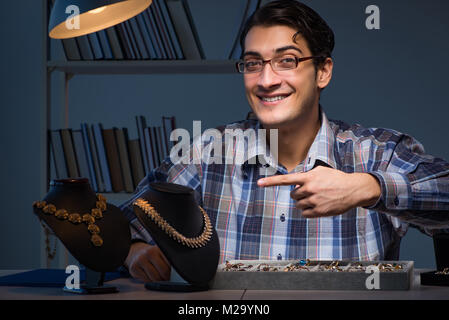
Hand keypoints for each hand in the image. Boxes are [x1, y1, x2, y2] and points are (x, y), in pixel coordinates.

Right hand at [125, 242, 170, 281]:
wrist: (136, 252)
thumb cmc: (151, 255)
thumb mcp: (159, 253)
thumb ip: (167, 259)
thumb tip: (177, 272)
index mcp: (158, 249)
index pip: (170, 262)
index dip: (173, 270)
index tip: (174, 273)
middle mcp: (149, 253)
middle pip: (163, 271)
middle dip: (167, 277)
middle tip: (168, 279)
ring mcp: (140, 260)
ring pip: (154, 277)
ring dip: (159, 281)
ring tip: (160, 279)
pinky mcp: (134, 268)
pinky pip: (146, 280)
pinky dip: (150, 281)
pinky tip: (150, 277)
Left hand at [257, 166, 380, 217]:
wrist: (353, 189)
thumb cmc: (336, 178)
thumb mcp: (321, 170)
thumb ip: (307, 174)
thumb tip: (297, 180)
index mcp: (308, 177)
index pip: (286, 179)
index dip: (271, 181)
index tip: (258, 183)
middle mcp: (309, 189)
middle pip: (293, 195)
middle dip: (299, 194)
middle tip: (312, 192)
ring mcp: (314, 201)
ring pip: (299, 205)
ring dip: (304, 203)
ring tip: (318, 198)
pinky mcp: (319, 211)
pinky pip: (305, 214)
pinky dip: (308, 211)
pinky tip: (318, 206)